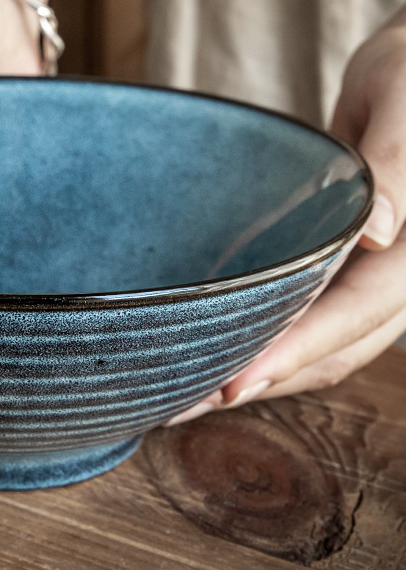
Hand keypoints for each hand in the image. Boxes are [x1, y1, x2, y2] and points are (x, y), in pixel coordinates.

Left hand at [166, 12, 405, 425]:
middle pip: (334, 345)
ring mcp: (372, 270)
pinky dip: (273, 336)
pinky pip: (312, 313)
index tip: (232, 383)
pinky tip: (228, 343)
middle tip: (185, 403)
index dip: (296, 351)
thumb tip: (381, 232)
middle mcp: (398, 268)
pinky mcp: (344, 261)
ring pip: (324, 342)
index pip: (356, 312)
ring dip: (265, 369)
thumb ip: (401, 166)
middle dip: (264, 378)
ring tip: (192, 390)